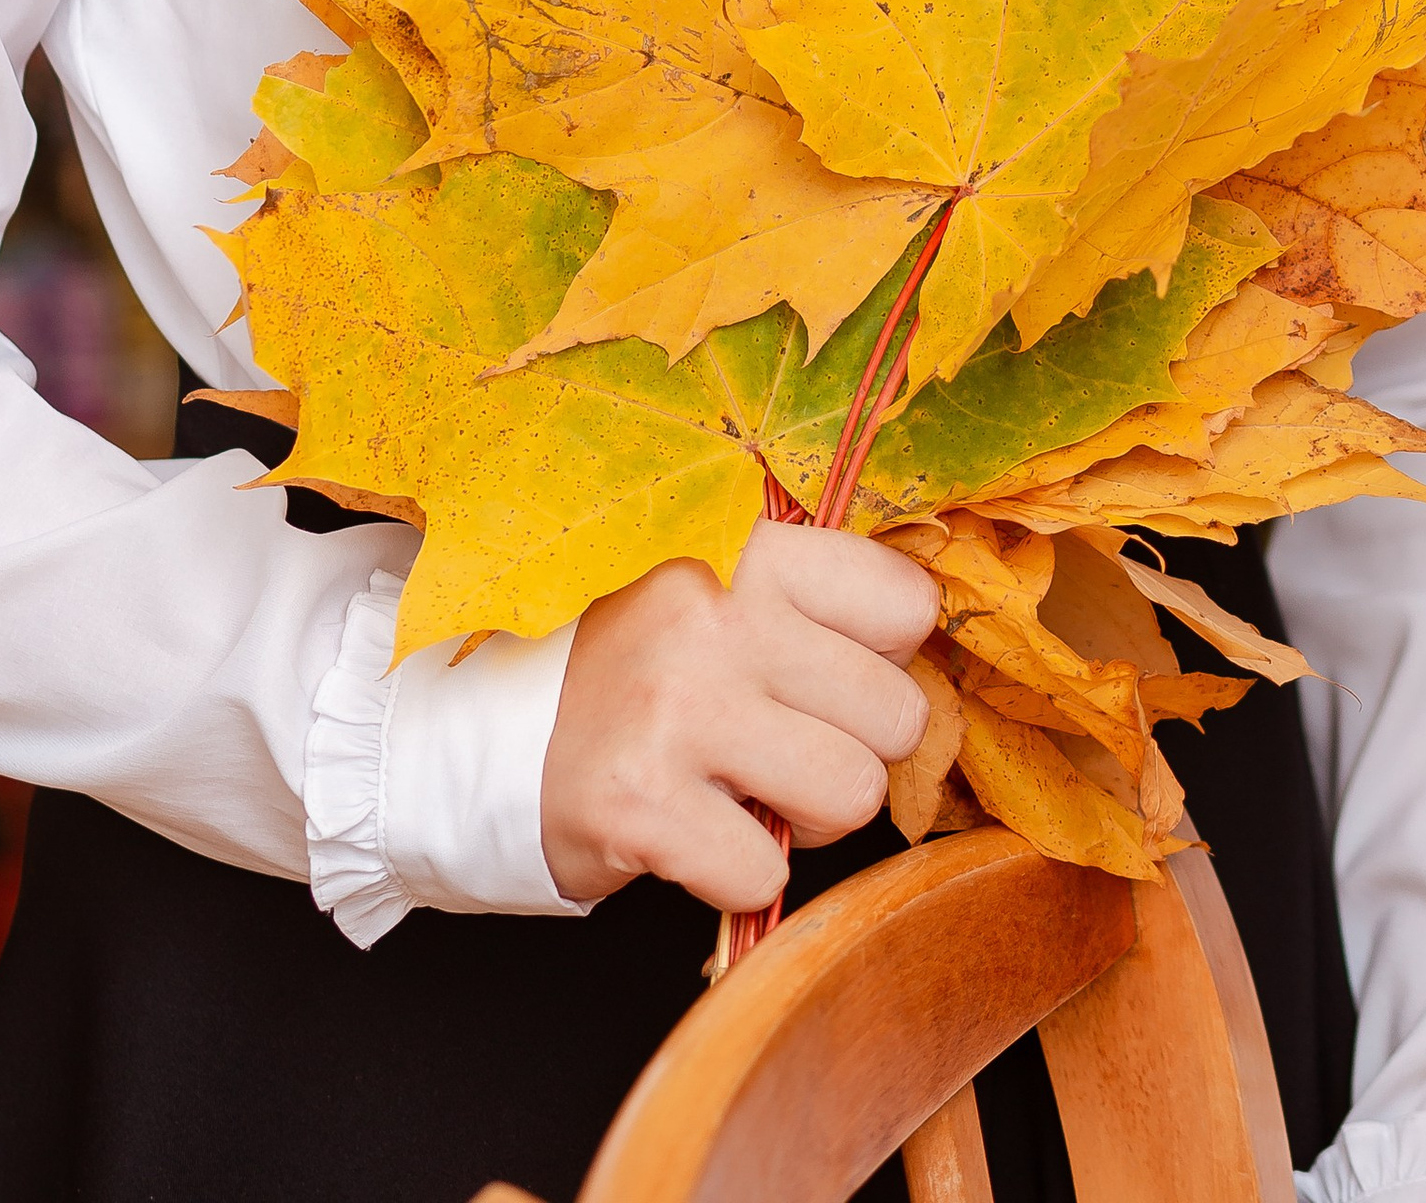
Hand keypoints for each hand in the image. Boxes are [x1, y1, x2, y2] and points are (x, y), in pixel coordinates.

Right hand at [540, 518, 938, 913]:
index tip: (830, 674)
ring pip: (852, 793)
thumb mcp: (721, 589)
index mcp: (747, 550)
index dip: (885, 658)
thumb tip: (926, 650)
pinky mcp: (645, 805)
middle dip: (855, 749)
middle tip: (787, 747)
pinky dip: (741, 873)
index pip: (907, 603)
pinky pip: (768, 872)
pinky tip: (699, 833)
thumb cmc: (639, 665)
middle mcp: (717, 616)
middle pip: (897, 713)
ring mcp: (679, 710)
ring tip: (753, 792)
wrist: (499, 733)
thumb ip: (814, 603)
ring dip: (812, 817)